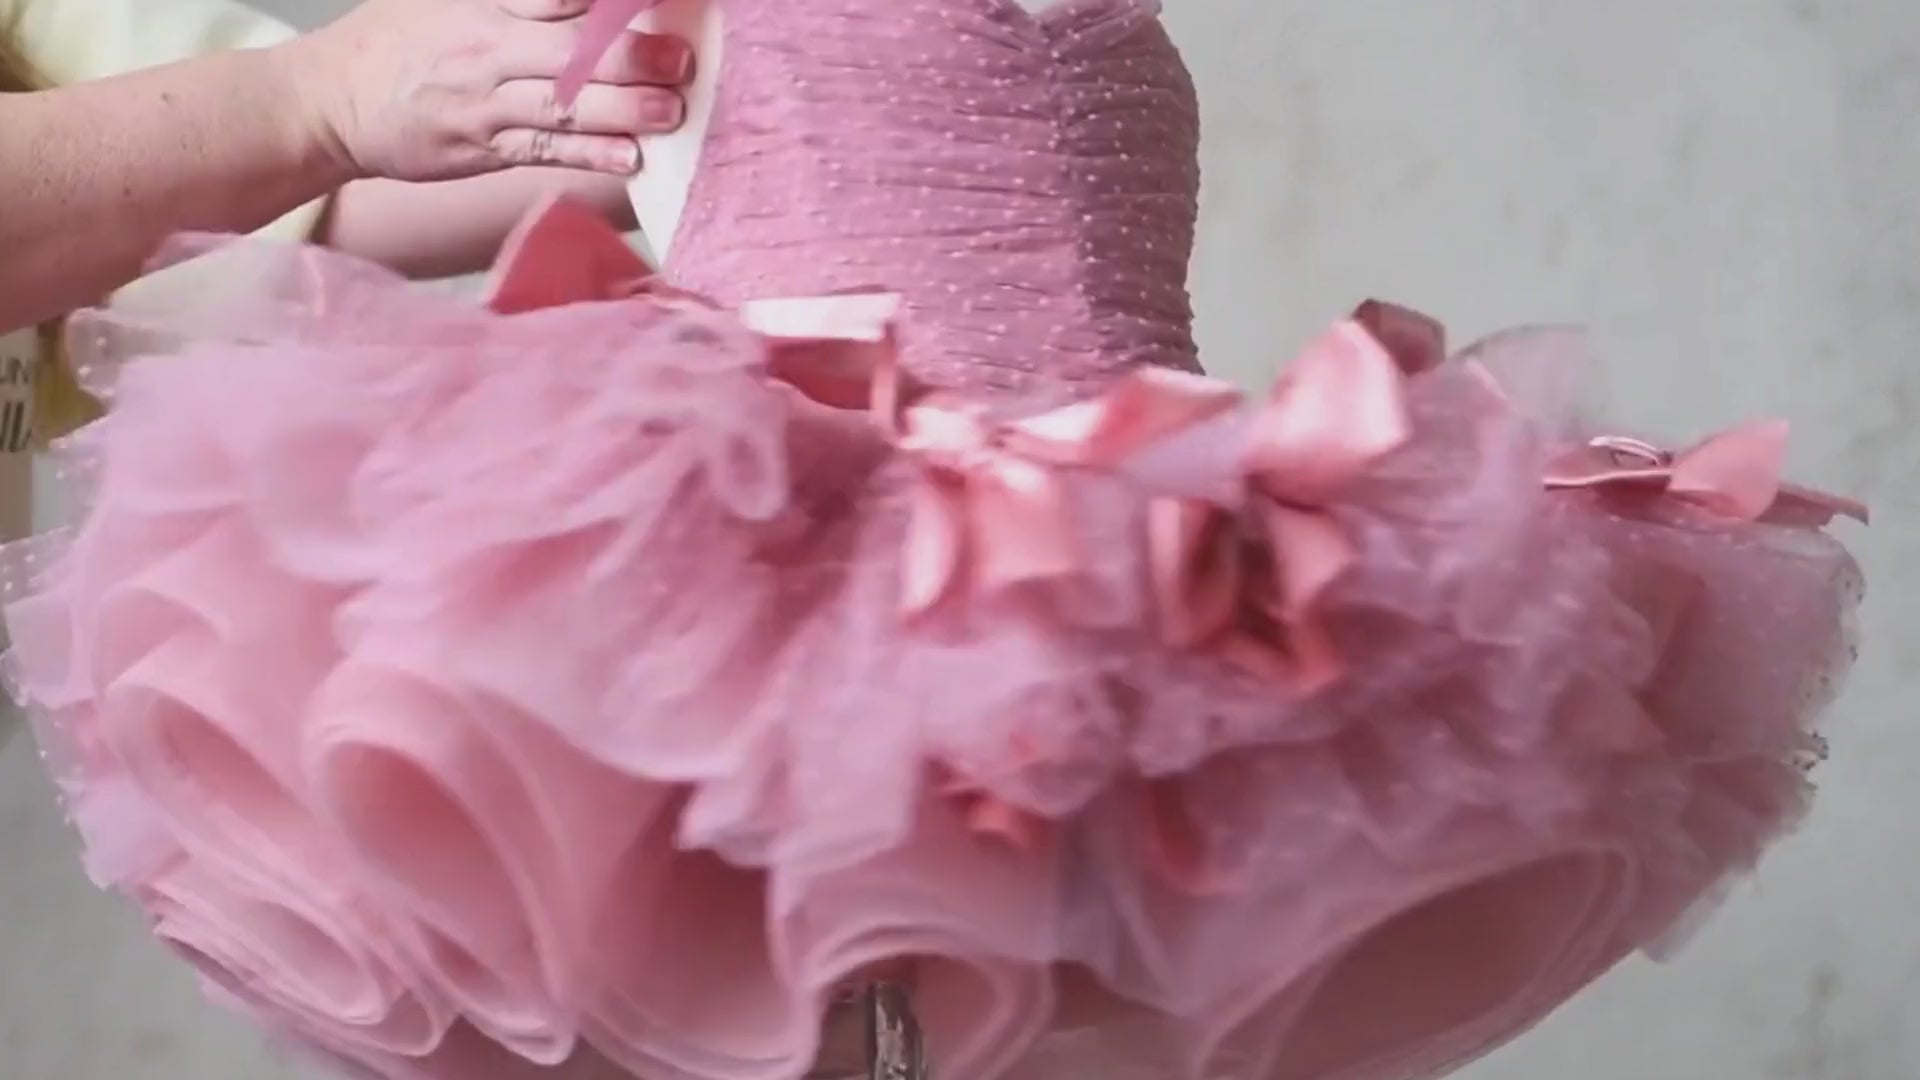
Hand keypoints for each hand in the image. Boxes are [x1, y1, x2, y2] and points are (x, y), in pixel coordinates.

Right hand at [285, 0, 690, 181]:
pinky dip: (588, 155)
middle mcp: (486, 51)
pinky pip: (543, 152)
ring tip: (671, 111)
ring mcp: (485, 104)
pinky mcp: (482, 149)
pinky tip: (630, 158)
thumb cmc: (397, 41)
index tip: (653, 2)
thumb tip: (577, 1)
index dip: (607, 2)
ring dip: (623, 110)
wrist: (331, 101)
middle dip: (631, 55)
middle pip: (570, 51)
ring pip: (563, 106)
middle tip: (679, 58)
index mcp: (483, 5)